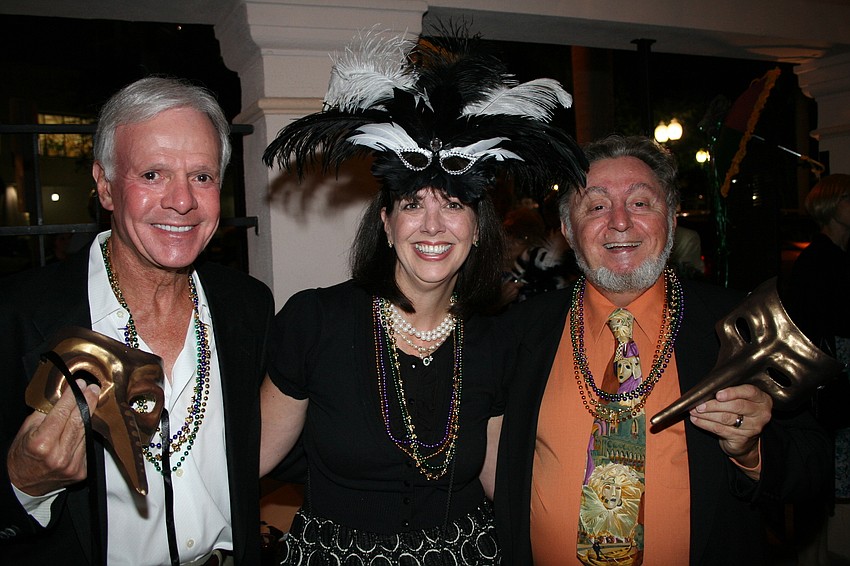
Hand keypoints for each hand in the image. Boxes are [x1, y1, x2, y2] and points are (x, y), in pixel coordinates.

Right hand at [7, 379, 100, 495]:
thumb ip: (44, 414)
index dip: (73, 397)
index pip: (62, 413)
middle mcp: (59, 455)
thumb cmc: (22, 456)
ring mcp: (72, 465)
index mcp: (42, 444)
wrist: (23, 486)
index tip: (80, 384)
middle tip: (92, 389)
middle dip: (87, 402)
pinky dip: (84, 435)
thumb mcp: (26, 431)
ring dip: (88, 417)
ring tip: (91, 402)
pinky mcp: (81, 471)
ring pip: (85, 433)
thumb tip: (62, 396)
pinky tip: (82, 427)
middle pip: (78, 422)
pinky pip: (86, 447)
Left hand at [689, 384, 772, 476]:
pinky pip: (720, 429)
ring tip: (694, 411)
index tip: (718, 394)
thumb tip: (707, 389)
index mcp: (762, 399)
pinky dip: (705, 424)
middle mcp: (761, 413)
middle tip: (699, 405)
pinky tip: (696, 420)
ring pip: (726, 418)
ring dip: (707, 414)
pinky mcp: (742, 439)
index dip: (732, 392)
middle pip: (736, 406)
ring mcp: (753, 427)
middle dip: (714, 405)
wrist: (744, 439)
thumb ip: (730, 393)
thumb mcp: (740, 399)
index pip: (749, 392)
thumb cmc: (739, 412)